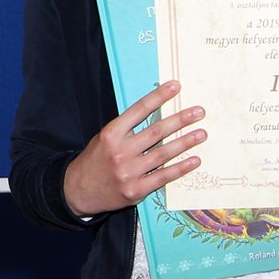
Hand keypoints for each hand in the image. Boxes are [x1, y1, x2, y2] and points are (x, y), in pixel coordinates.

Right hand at [61, 81, 203, 216]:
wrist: (77, 191)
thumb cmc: (96, 160)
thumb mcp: (105, 139)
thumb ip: (127, 129)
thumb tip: (158, 114)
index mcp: (111, 134)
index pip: (139, 110)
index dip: (158, 97)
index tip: (176, 86)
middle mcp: (120, 151)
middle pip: (156, 132)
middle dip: (180, 120)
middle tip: (199, 112)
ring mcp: (128, 172)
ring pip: (163, 154)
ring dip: (185, 143)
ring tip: (202, 134)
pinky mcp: (136, 190)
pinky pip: (163, 177)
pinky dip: (181, 168)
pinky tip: (194, 160)